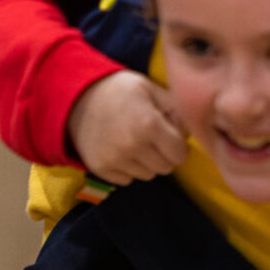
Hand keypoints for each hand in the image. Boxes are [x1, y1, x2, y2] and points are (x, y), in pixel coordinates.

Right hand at [67, 71, 186, 184]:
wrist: (78, 98)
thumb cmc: (121, 90)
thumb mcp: (152, 89)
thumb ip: (176, 109)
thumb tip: (192, 130)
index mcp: (149, 125)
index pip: (180, 154)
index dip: (179, 145)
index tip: (172, 135)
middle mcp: (132, 146)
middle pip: (166, 167)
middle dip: (166, 154)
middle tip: (155, 138)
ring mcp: (115, 160)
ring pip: (148, 175)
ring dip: (148, 162)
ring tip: (137, 141)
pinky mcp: (100, 169)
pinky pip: (127, 180)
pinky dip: (129, 168)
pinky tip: (122, 149)